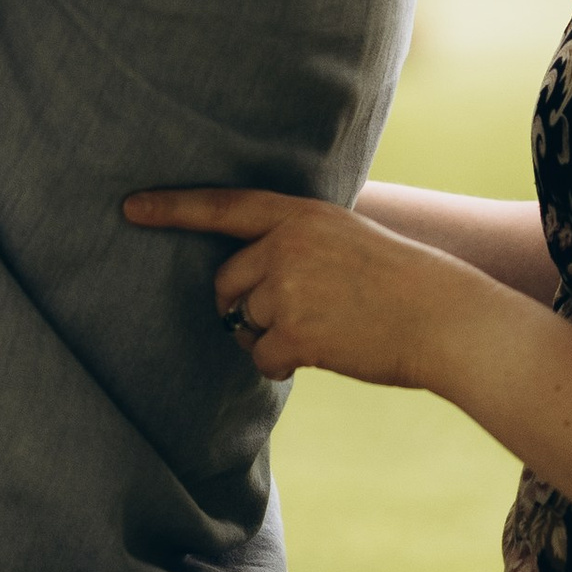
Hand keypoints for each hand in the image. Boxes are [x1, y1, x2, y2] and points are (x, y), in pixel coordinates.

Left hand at [119, 184, 480, 388]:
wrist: (442, 315)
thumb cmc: (397, 282)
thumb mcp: (344, 237)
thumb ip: (295, 242)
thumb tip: (244, 279)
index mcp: (300, 213)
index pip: (223, 206)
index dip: (173, 208)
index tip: (130, 207)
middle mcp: (287, 245)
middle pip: (226, 283)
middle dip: (242, 306)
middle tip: (288, 315)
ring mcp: (290, 288)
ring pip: (244, 324)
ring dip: (269, 338)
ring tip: (322, 330)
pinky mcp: (297, 332)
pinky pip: (262, 358)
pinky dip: (282, 365)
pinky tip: (321, 353)